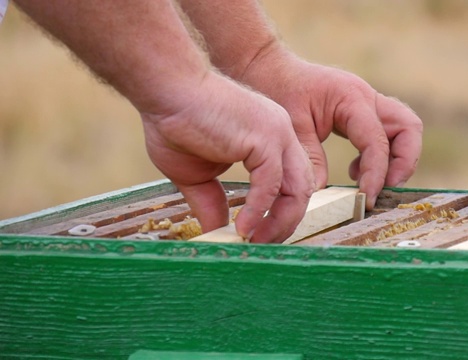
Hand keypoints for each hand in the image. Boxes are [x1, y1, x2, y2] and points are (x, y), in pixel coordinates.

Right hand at [142, 71, 314, 242]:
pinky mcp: (265, 137)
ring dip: (279, 222)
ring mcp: (278, 134)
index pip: (291, 183)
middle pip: (301, 189)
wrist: (164, 91)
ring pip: (296, 190)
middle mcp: (282, 135)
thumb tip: (219, 233)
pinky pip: (272, 185)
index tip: (259, 236)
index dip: (280, 214)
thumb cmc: (176, 123)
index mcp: (271, 139)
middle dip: (285, 223)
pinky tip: (242, 228)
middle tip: (262, 246)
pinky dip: (259, 211)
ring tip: (255, 242)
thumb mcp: (197, 175)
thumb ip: (212, 202)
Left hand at [240, 49, 423, 208]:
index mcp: (351, 97)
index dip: (376, 174)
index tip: (366, 199)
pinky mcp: (363, 113)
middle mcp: (367, 97)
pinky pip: (387, 134)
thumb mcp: (291, 125)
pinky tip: (354, 171)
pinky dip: (380, 155)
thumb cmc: (279, 90)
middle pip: (409, 128)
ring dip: (397, 159)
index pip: (377, 141)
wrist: (272, 70)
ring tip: (369, 182)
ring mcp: (369, 103)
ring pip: (405, 130)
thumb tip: (322, 193)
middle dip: (404, 162)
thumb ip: (310, 158)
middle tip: (384, 188)